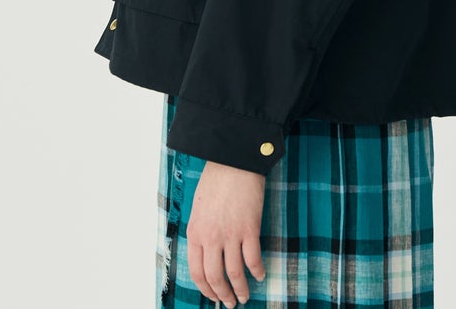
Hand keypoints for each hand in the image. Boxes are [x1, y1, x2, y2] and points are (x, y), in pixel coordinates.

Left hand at [186, 159, 266, 306]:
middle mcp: (211, 238)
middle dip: (223, 294)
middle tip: (230, 302)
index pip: (197, 272)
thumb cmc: (216, 179)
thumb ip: (202, 231)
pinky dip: (257, 271)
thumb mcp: (199, 207)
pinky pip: (253, 258)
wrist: (233, 160)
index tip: (213, 295)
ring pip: (235, 273)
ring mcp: (231, 235)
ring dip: (241, 289)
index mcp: (195, 232)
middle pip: (215, 277)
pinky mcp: (249, 229)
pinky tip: (260, 275)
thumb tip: (207, 252)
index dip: (206, 288)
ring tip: (245, 296)